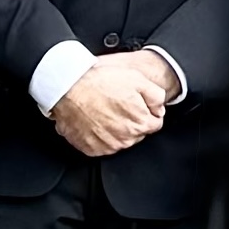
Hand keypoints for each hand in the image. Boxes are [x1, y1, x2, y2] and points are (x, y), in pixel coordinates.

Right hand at [49, 56, 167, 156]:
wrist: (68, 89)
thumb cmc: (99, 82)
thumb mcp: (136, 79)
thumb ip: (156, 96)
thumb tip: (160, 108)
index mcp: (140, 123)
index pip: (155, 124)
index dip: (148, 112)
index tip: (137, 105)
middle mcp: (125, 139)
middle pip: (138, 133)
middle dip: (132, 120)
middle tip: (117, 105)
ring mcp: (107, 146)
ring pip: (120, 140)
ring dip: (116, 129)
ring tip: (104, 111)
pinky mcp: (91, 149)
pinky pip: (102, 145)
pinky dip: (100, 136)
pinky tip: (95, 120)